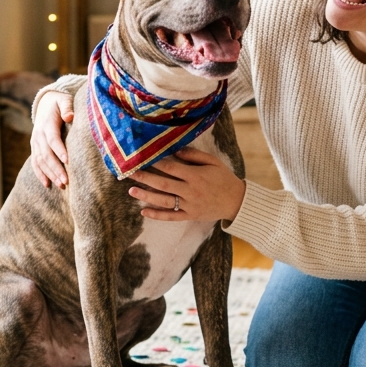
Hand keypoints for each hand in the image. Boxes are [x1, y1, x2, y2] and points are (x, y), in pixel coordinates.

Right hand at [30, 91, 73, 187]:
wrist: (45, 103)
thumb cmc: (59, 102)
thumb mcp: (63, 99)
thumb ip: (67, 107)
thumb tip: (70, 116)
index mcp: (47, 124)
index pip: (52, 139)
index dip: (59, 150)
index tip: (67, 161)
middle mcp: (38, 135)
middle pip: (46, 154)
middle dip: (55, 169)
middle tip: (66, 181)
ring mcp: (35, 142)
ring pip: (40, 161)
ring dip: (50, 174)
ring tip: (61, 185)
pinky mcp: (34, 147)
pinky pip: (35, 163)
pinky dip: (40, 174)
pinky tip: (47, 184)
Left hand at [129, 148, 245, 222]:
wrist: (237, 201)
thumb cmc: (224, 178)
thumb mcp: (213, 162)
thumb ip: (194, 156)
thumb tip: (175, 150)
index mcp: (196, 176)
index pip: (172, 168)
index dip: (156, 163)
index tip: (143, 158)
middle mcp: (191, 191)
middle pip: (164, 184)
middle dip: (145, 178)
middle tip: (129, 173)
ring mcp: (190, 205)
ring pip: (165, 201)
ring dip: (147, 196)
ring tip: (131, 191)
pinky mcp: (190, 215)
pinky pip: (172, 216)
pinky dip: (158, 215)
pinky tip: (144, 212)